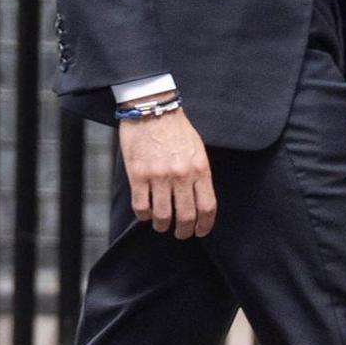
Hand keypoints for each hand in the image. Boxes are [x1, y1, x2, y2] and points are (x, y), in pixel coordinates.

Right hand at [120, 101, 216, 239]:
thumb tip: (198, 199)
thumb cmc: (176, 130)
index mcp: (200, 169)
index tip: (200, 231)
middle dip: (183, 231)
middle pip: (186, 216)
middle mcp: (181, 175)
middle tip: (180, 233)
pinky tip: (146, 214)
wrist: (152, 110)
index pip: (207, 206)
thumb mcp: (198, 150)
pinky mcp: (138, 176)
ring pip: (162, 216)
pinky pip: (141, 207)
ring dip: (162, 226)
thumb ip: (199, 174)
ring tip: (162, 225)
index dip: (204, 225)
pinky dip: (144, 216)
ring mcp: (159, 176)